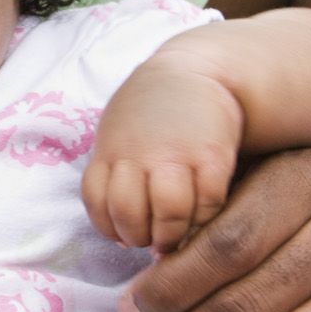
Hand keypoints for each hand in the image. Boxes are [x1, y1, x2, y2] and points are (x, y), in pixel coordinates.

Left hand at [84, 59, 241, 250]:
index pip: (96, 202)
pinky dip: (205, 217)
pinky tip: (202, 213)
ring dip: (172, 234)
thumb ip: (112, 174)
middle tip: (152, 240)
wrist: (195, 71)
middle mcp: (138, 154)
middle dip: (139, 236)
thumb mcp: (116, 134)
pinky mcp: (214, 156)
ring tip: (176, 235)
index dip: (109, 228)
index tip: (124, 236)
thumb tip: (118, 232)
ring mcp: (176, 154)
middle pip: (129, 213)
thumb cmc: (150, 114)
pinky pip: (208, 202)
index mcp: (109, 150)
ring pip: (168, 212)